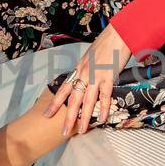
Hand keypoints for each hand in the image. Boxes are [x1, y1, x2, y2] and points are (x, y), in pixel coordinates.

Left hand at [44, 20, 131, 137]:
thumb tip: (85, 79)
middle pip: (73, 99)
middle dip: (67, 117)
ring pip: (87, 102)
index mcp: (79, 69)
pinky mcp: (108, 77)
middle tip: (62, 131)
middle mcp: (84, 74)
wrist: (118, 34)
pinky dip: (103, 109)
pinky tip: (102, 119)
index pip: (64, 89)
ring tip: (81, 131)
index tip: (47, 113)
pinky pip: (105, 97)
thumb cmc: (106, 44)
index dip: (55, 102)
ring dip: (84, 118)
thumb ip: (86, 69)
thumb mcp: (90, 56)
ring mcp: (95, 76)